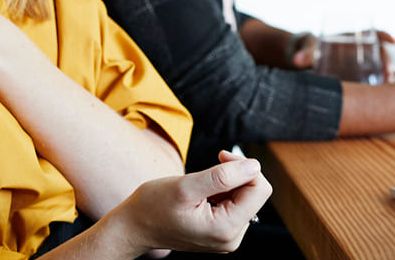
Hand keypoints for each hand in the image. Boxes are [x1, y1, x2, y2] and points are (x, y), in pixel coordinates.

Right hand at [118, 150, 270, 253]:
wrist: (135, 225)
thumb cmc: (153, 206)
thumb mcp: (186, 186)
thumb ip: (222, 176)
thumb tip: (253, 166)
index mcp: (226, 229)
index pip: (259, 190)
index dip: (244, 166)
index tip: (221, 156)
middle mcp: (231, 238)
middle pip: (254, 194)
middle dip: (235, 175)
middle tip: (210, 166)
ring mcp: (226, 237)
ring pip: (244, 198)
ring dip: (226, 183)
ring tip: (200, 185)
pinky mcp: (221, 232)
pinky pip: (233, 205)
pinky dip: (221, 193)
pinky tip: (201, 194)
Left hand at [291, 30, 394, 82]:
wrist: (308, 60)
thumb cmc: (311, 49)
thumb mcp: (310, 49)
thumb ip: (305, 54)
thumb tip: (296, 60)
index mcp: (352, 38)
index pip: (373, 33)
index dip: (384, 35)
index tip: (393, 41)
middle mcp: (362, 50)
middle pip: (382, 54)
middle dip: (388, 64)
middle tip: (388, 77)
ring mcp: (364, 64)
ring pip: (381, 69)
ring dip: (387, 78)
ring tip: (386, 90)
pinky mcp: (361, 77)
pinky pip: (375, 81)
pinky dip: (380, 88)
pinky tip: (381, 100)